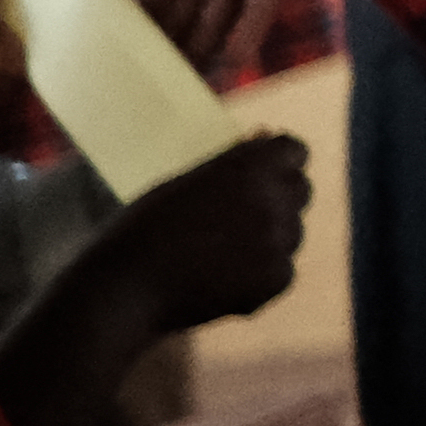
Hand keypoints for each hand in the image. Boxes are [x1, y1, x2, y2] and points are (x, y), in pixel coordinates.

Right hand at [0, 138, 314, 425]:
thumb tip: (266, 136)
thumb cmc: (145, 229)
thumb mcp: (187, 182)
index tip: (265, 174)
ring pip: (292, 233)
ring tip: (214, 254)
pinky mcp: (278, 278)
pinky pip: (283, 270)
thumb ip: (232, 166)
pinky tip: (218, 282)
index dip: (279, 162)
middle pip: (301, 189)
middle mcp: (273, 197)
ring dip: (268, 239)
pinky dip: (260, 277)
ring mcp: (279, 239)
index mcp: (250, 165)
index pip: (294, 151)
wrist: (124, 288)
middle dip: (279, 198)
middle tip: (239, 217)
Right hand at [112, 0, 331, 78]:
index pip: (146, 0)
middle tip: (139, 90)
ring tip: (179, 92)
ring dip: (199, 55)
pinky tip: (231, 66)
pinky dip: (244, 38)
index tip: (105, 59)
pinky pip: (256, 13)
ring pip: (213, 26)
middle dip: (162, 52)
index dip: (129, 27)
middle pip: (178, 22)